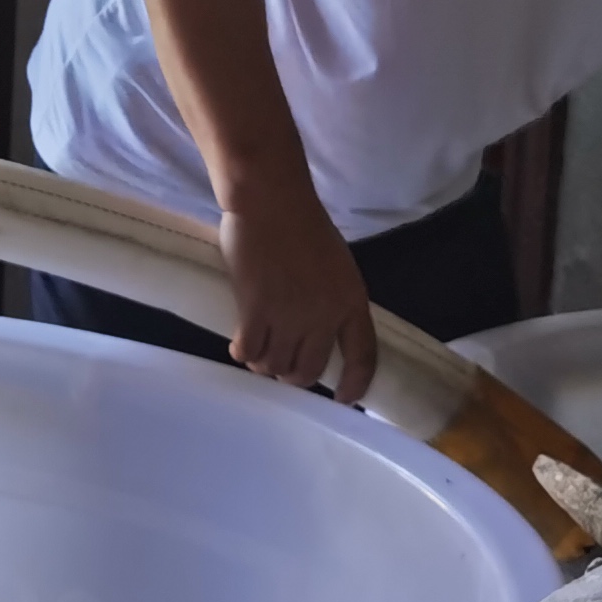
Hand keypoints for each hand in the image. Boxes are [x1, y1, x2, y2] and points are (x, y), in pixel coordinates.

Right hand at [220, 202, 376, 398]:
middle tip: (281, 366)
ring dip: (265, 364)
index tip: (345, 399)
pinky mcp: (256, 312)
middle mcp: (324, 317)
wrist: (270, 202)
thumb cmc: (302, 223)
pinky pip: (249, 351)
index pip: (363, 357)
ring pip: (275, 365)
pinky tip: (238, 345)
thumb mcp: (336, 264)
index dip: (355, 385)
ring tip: (257, 352)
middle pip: (309, 370)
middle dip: (294, 376)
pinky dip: (243, 353)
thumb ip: (331, 297)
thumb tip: (317, 325)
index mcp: (351, 302)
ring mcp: (289, 317)